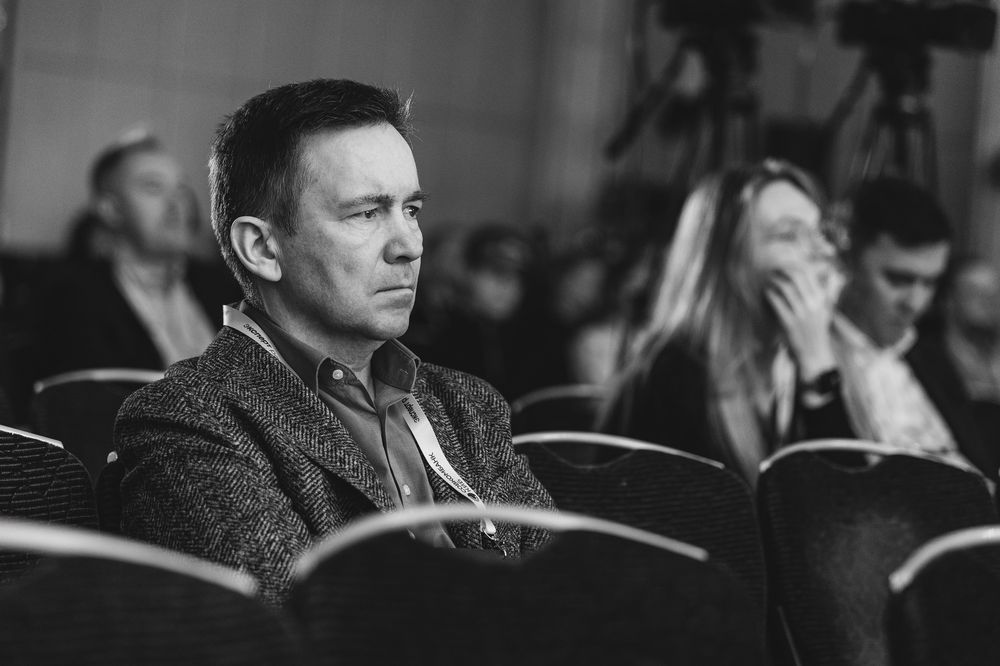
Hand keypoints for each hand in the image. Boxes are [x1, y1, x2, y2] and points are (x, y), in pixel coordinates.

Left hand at [765, 265, 837, 380]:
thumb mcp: (827, 310)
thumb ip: (831, 292)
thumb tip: (836, 275)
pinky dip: (771, 295)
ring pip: (786, 289)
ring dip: (775, 281)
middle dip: (783, 271)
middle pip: (796, 278)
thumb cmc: (819, 329)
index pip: (809, 275)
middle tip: (774, 270)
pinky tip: (766, 292)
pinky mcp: (789, 323)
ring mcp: (801, 314)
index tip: (786, 265)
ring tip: (769, 280)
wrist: (814, 353)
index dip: (795, 266)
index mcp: (821, 300)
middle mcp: (813, 305)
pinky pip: (778, 303)